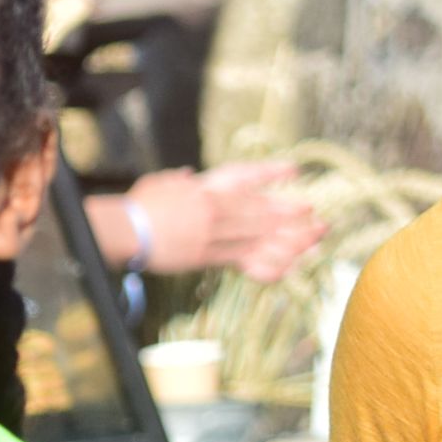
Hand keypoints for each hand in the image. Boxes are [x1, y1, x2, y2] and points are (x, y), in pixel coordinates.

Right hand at [92, 161, 324, 282]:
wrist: (126, 231)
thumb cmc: (137, 207)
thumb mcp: (160, 183)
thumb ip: (178, 180)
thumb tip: (187, 176)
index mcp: (207, 187)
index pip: (247, 177)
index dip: (273, 174)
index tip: (295, 173)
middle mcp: (217, 209)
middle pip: (263, 211)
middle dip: (291, 213)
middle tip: (316, 216)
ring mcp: (215, 234)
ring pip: (260, 236)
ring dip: (290, 239)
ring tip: (314, 240)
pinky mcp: (208, 257)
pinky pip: (245, 262)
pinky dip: (267, 266)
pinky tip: (288, 268)